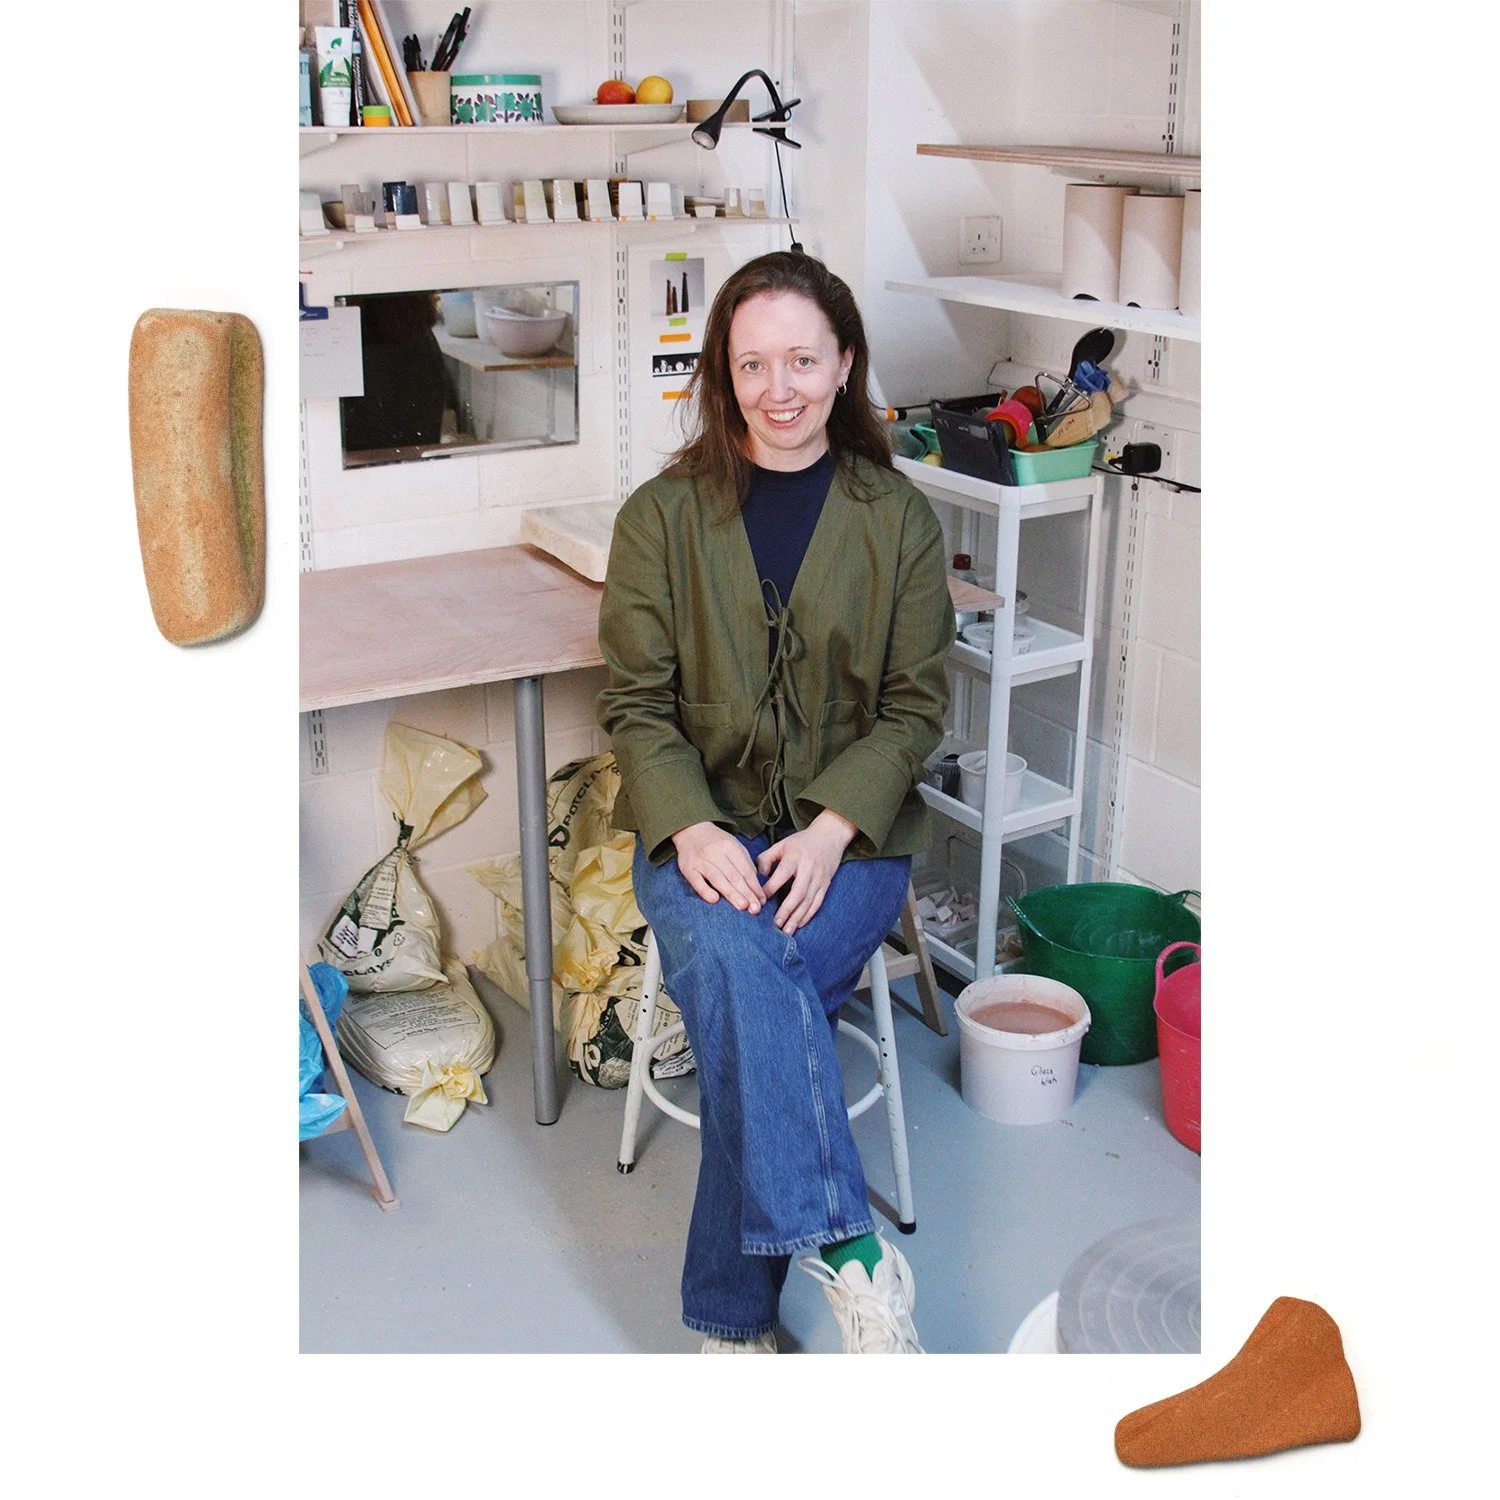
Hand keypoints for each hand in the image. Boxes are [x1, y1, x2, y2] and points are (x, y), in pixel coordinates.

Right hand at [671, 821, 764, 913]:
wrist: (691, 831)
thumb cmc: (716, 843)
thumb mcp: (734, 846)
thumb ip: (745, 864)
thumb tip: (755, 886)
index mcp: (730, 846)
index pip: (745, 869)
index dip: (755, 886)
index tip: (762, 900)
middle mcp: (715, 853)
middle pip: (733, 876)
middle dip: (746, 893)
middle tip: (755, 909)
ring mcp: (701, 861)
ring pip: (718, 879)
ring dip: (731, 894)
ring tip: (742, 906)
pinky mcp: (688, 869)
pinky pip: (696, 881)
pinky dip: (705, 891)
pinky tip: (714, 900)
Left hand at [756, 810, 857, 933]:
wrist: (830, 836)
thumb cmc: (801, 842)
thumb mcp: (782, 844)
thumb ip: (766, 859)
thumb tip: (757, 877)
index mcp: (795, 857)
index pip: (782, 875)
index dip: (770, 889)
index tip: (759, 902)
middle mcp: (809, 868)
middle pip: (798, 892)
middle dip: (786, 910)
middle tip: (775, 924)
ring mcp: (819, 878)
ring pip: (809, 901)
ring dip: (797, 918)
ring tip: (786, 931)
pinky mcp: (826, 884)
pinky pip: (818, 903)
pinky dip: (808, 915)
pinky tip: (799, 924)